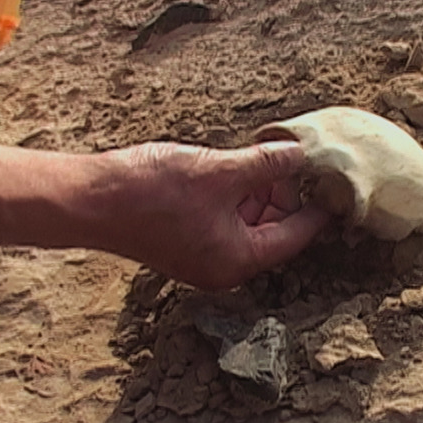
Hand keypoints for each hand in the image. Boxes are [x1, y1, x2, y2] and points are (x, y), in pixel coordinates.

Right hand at [96, 140, 329, 289]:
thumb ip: (267, 165)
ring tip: (258, 156)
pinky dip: (234, 197)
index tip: (334, 181)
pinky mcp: (186, 244)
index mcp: (239, 260)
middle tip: (288, 156)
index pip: (295, 235)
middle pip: (274, 230)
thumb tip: (301, 155)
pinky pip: (225, 221)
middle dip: (283, 193)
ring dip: (257, 192)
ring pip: (249, 223)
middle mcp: (225, 268)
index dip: (317, 205)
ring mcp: (204, 258)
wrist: (88, 200)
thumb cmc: (151, 192)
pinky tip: (232, 167)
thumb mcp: (220, 171)